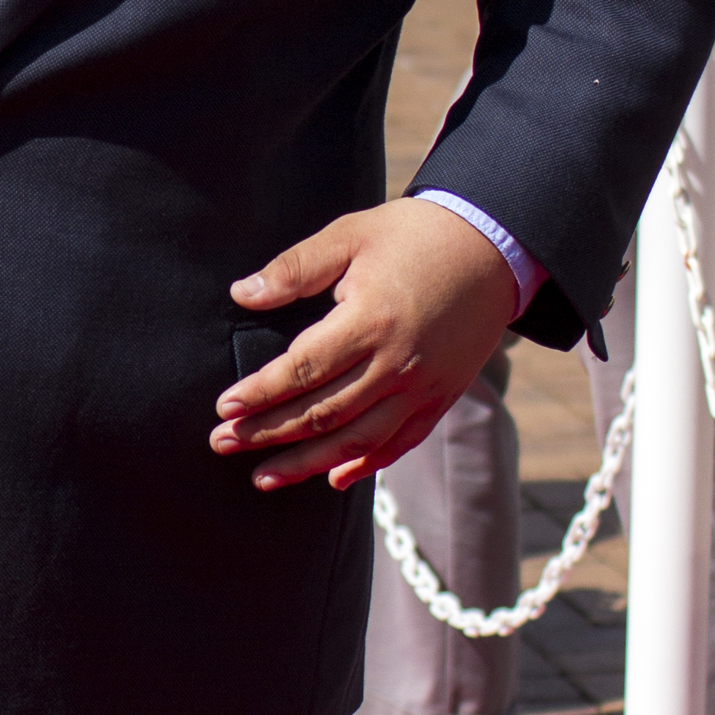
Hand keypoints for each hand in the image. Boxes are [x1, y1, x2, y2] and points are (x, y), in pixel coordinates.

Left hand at [212, 202, 521, 491]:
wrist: (493, 246)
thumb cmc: (413, 235)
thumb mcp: (350, 235)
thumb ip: (295, 268)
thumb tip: (241, 294)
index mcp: (370, 320)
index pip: (302, 370)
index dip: (260, 394)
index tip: (224, 407)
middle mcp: (397, 364)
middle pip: (322, 412)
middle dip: (267, 434)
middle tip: (221, 443)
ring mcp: (423, 387)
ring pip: (356, 440)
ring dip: (306, 464)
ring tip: (262, 477)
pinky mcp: (442, 397)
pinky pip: (400, 443)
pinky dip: (365, 465)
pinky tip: (333, 479)